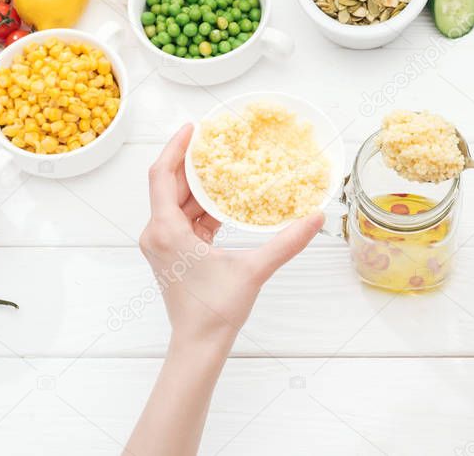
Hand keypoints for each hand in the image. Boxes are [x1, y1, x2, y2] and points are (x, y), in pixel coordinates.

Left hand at [140, 124, 324, 349]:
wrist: (198, 346)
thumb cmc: (216, 311)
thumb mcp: (254, 270)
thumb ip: (286, 242)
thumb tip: (316, 218)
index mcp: (166, 231)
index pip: (161, 175)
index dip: (175, 147)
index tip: (193, 128)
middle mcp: (157, 233)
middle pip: (169, 185)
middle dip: (192, 161)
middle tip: (216, 140)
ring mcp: (164, 244)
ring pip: (177, 202)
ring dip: (199, 184)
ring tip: (224, 163)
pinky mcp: (173, 254)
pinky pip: (184, 219)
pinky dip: (203, 206)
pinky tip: (226, 198)